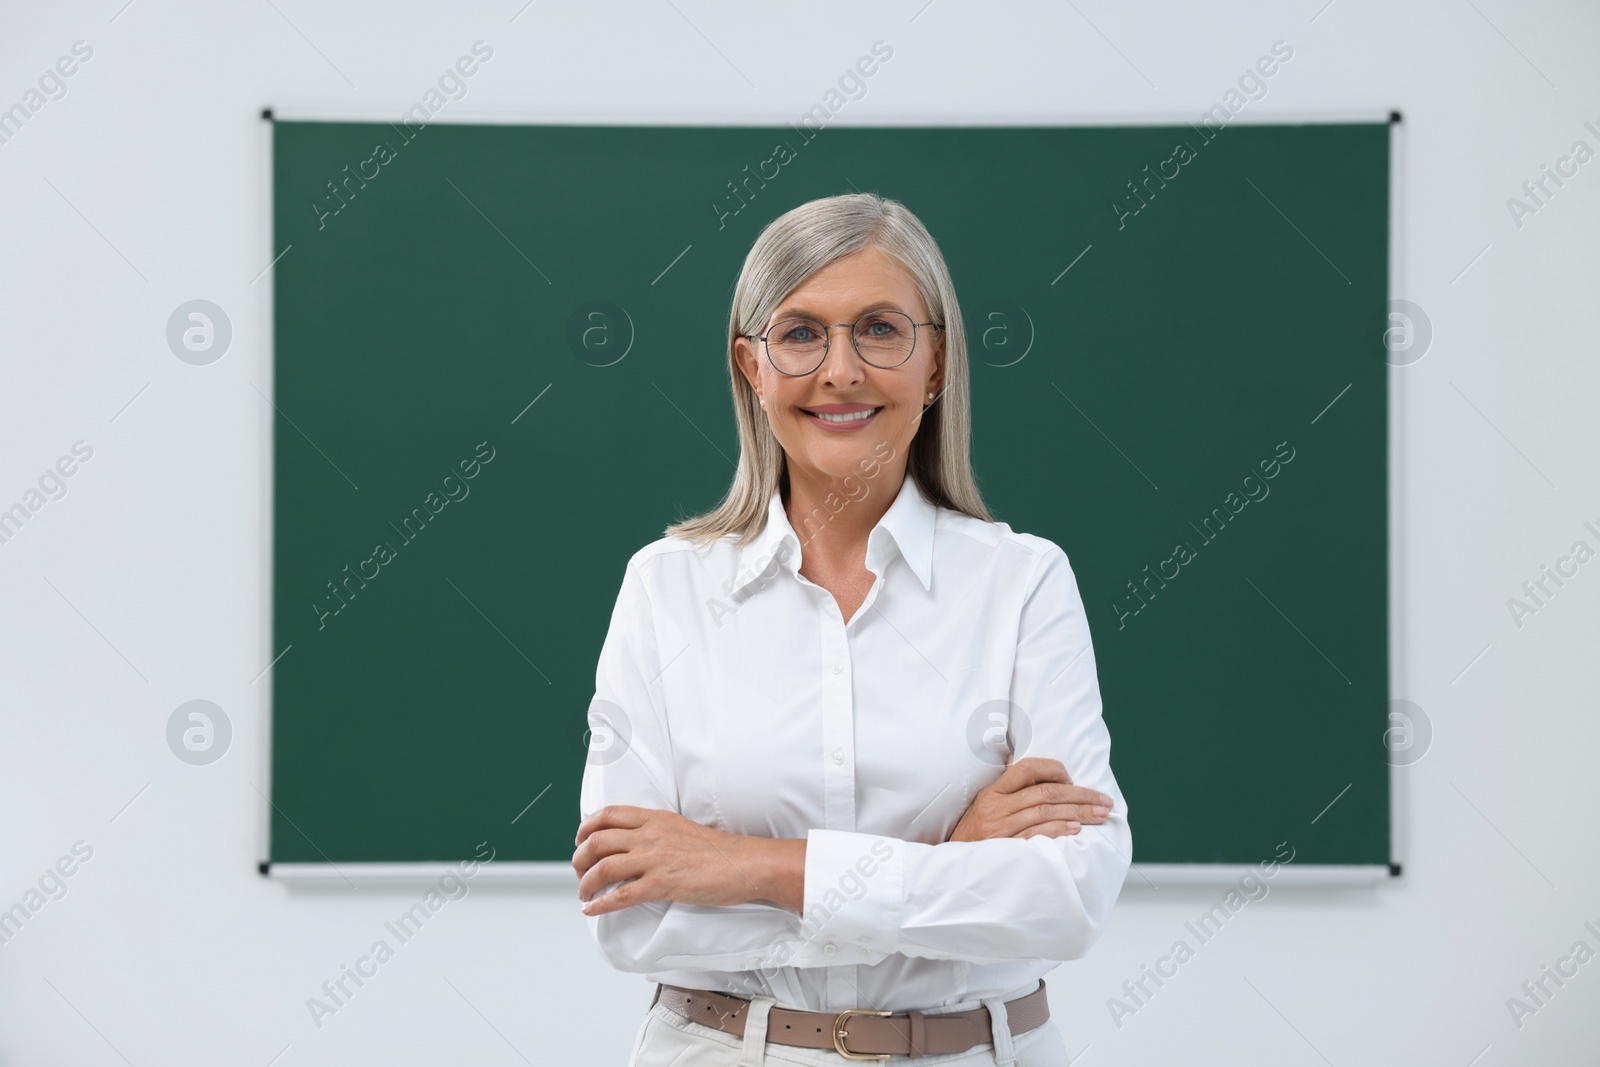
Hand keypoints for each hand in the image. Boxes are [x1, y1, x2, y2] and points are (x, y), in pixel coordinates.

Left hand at [573, 805, 774, 915]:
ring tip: (584, 892)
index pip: (607, 815)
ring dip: (585, 883)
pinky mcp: (662, 884)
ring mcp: (654, 859)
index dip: (585, 828)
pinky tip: (592, 910)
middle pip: (597, 841)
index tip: (580, 841)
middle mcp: (649, 835)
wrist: (745, 863)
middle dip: (579, 858)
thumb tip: (636, 843)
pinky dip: (600, 904)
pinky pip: (620, 896)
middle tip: (578, 871)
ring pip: (602, 868)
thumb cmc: (719, 851)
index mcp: (655, 818)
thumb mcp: (681, 828)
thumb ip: (656, 832)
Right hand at [948, 755, 1112, 841]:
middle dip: (1081, 795)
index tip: (1075, 780)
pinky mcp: (1005, 849)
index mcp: (992, 792)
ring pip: (1045, 811)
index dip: (1055, 770)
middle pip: (1046, 792)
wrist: (952, 869)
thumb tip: (1017, 759)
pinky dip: (1058, 829)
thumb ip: (1005, 787)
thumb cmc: (973, 836)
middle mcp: (996, 806)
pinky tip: (1076, 829)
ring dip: (1078, 812)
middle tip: (1104, 802)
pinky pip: (1036, 834)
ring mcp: (1000, 828)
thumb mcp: (982, 807)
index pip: (1027, 768)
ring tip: (1099, 815)